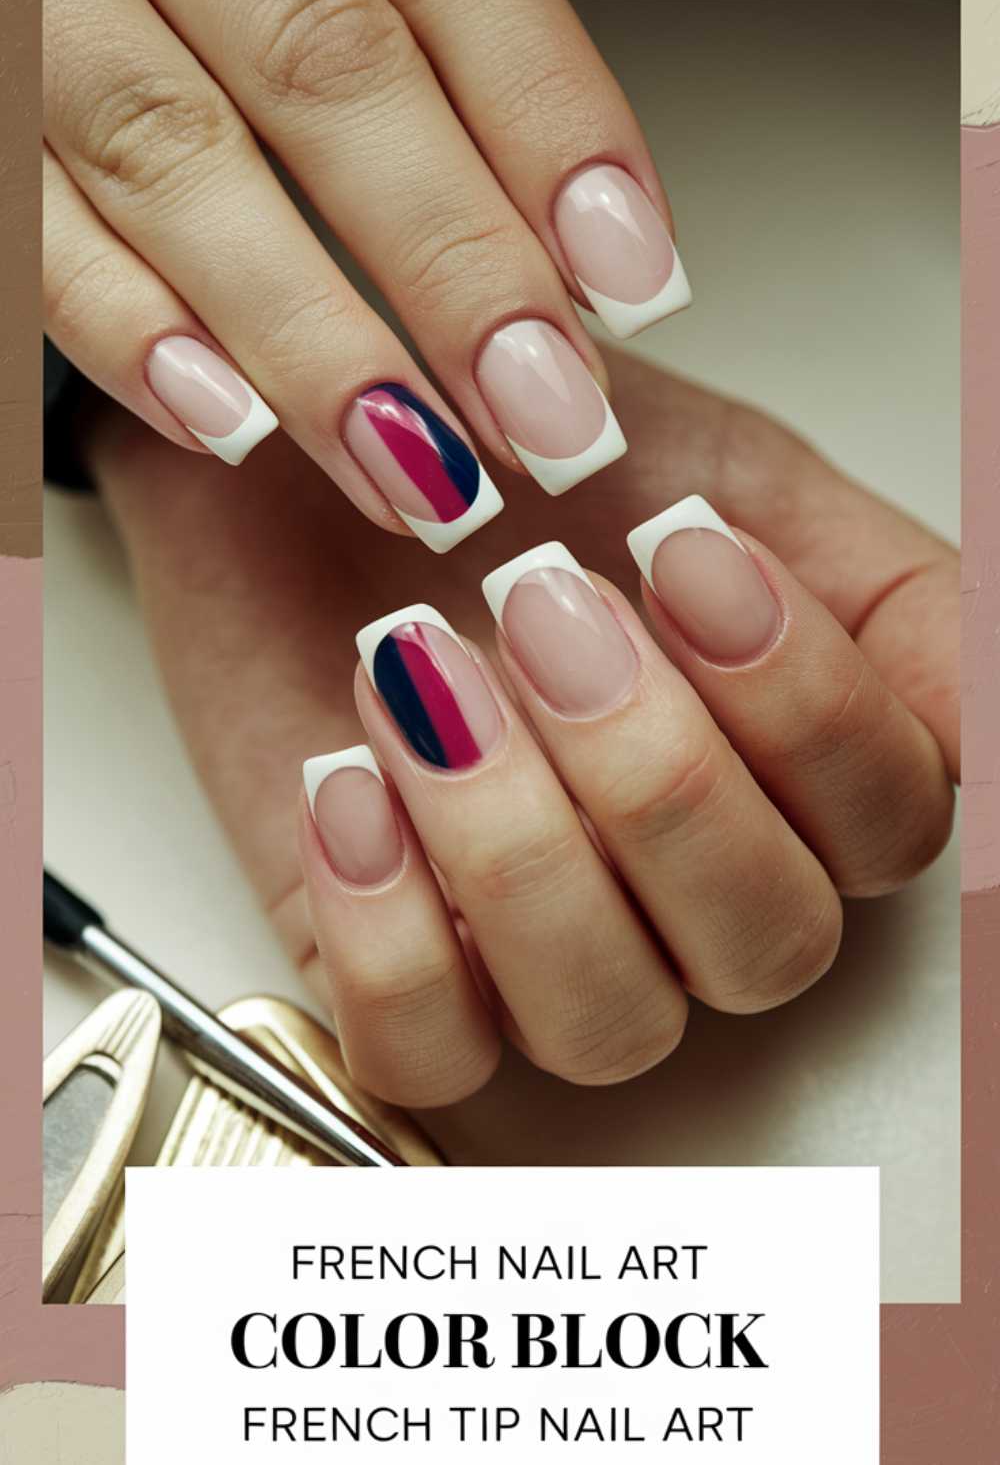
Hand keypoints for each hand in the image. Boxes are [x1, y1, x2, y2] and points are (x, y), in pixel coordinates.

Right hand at [44, 0, 686, 549]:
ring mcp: (58, 13)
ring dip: (305, 335)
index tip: (632, 283)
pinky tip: (225, 426)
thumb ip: (471, 70)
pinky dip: (126, 329)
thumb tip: (597, 251)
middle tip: (548, 421)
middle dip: (453, 265)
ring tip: (415, 471)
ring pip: (175, 156)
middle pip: (330, 75)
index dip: (552, 138)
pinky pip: (36, 225)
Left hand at [87, 346, 956, 1106]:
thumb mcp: (730, 474)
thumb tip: (973, 709)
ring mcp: (543, 951)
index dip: (806, 706)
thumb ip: (884, 587)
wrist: (325, 452)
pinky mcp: (398, 975)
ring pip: (607, 1023)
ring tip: (424, 675)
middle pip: (763, 945)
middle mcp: (686, 896)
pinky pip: (425, 1052)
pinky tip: (349, 782)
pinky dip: (389, 933)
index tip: (689, 554)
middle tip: (546, 609)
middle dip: (658, 776)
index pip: (886, 827)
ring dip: (519, 846)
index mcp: (792, 784)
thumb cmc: (522, 472)